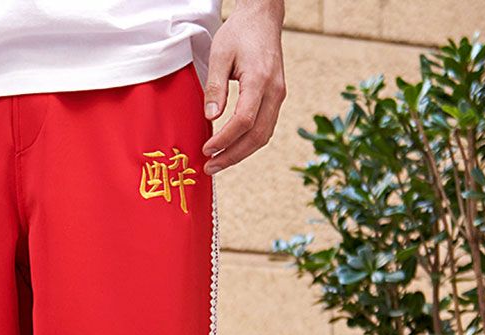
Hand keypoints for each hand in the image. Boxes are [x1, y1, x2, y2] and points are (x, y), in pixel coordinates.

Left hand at [201, 0, 285, 173]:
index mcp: (260, 80)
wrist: (263, 18)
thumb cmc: (240, 32)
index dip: (224, 140)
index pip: (244, 121)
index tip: (207, 149)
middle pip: (257, 135)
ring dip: (240, 153)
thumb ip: (215, 88)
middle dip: (232, 155)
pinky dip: (248, 143)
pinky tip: (231, 149)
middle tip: (210, 167)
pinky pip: (265, 127)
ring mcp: (278, 95)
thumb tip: (211, 117)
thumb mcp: (220, 55)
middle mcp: (275, 91)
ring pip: (263, 135)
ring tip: (218, 163)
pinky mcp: (276, 98)